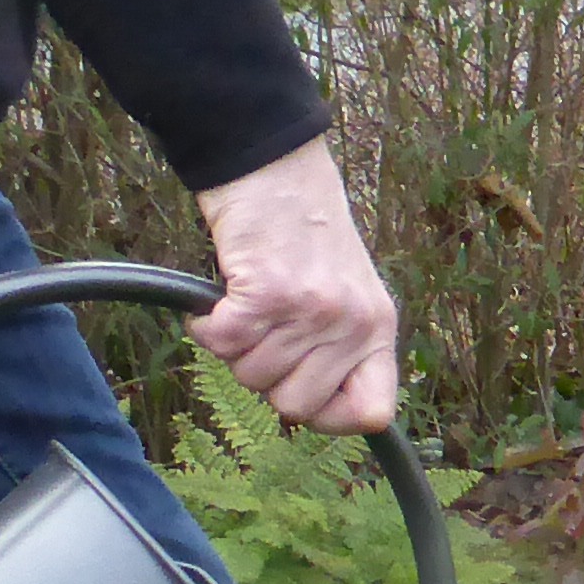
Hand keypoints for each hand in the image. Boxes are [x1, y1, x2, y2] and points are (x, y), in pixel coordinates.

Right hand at [191, 136, 399, 433]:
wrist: (273, 166)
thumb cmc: (303, 234)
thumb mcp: (347, 294)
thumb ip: (342, 351)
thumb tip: (318, 414)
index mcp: (378, 328)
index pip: (373, 411)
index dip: (331, 416)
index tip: (302, 389)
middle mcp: (351, 323)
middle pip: (295, 407)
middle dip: (268, 377)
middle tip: (265, 332)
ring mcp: (310, 310)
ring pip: (252, 378)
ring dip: (235, 347)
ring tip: (247, 304)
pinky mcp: (266, 294)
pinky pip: (223, 344)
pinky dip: (206, 327)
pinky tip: (217, 302)